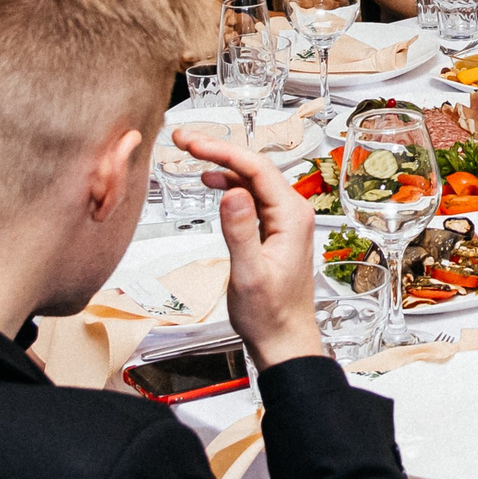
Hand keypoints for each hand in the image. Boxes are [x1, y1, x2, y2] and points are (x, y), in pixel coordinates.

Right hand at [176, 127, 324, 367]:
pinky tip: (212, 181)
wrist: (284, 338)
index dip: (222, 150)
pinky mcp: (275, 228)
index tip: (192, 143)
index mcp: (291, 217)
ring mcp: (285, 219)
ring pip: (252, 179)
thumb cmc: (270, 314)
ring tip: (191, 153)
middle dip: (219, 149)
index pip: (256, 168)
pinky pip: (253, 195)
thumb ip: (240, 232)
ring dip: (223, 163)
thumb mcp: (249, 275)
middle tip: (184, 140)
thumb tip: (229, 192)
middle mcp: (292, 212)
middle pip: (254, 166)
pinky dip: (230, 184)